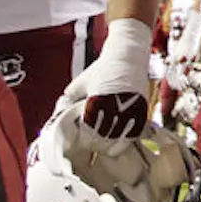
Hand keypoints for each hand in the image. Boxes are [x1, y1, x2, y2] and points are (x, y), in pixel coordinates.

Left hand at [61, 18, 150, 140]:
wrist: (127, 56)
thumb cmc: (104, 68)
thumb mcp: (81, 82)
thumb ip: (69, 98)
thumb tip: (60, 113)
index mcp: (96, 104)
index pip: (86, 135)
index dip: (82, 140)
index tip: (80, 139)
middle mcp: (113, 110)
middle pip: (101, 142)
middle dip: (94, 144)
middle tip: (90, 141)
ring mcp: (128, 113)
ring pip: (116, 143)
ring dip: (108, 145)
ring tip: (102, 141)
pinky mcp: (140, 113)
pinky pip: (131, 137)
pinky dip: (123, 142)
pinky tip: (116, 139)